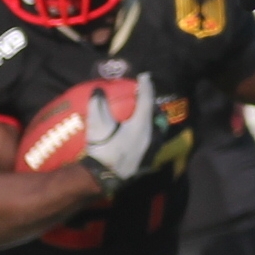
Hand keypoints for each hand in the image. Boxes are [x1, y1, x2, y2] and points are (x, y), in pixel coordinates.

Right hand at [81, 72, 157, 193]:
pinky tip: (140, 134)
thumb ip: (98, 103)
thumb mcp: (97, 123)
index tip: (145, 76)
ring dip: (152, 120)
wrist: (102, 177)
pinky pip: (153, 141)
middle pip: (156, 115)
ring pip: (157, 129)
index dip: (146, 86)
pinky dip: (149, 133)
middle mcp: (151, 135)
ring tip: (143, 115)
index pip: (147, 100)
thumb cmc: (102, 149)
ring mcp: (151, 149)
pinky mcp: (148, 159)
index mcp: (141, 124)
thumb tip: (98, 90)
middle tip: (144, 97)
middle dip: (152, 104)